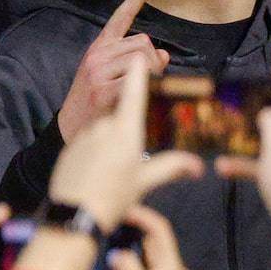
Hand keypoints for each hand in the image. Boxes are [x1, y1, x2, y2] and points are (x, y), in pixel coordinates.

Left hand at [48, 59, 198, 229]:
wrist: (72, 216)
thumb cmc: (112, 199)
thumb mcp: (145, 182)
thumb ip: (172, 167)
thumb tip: (198, 165)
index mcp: (126, 131)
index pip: (135, 91)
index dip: (141, 70)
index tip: (146, 52)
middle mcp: (104, 126)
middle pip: (123, 108)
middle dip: (131, 119)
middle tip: (136, 143)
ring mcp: (86, 134)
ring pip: (106, 126)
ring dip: (114, 135)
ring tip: (117, 166)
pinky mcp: (73, 146)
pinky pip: (91, 138)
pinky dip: (99, 147)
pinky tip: (101, 169)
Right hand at [57, 0, 167, 142]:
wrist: (74, 126)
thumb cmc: (100, 101)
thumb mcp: (117, 75)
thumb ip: (140, 63)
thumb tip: (163, 55)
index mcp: (102, 46)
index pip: (122, 16)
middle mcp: (99, 52)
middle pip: (145, 42)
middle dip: (154, 62)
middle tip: (147, 82)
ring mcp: (99, 69)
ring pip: (145, 58)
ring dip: (152, 75)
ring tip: (137, 93)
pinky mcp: (102, 87)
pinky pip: (139, 79)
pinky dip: (146, 88)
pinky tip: (132, 98)